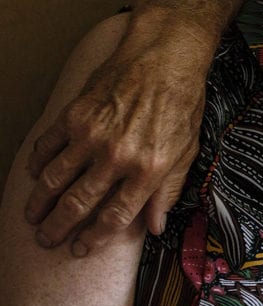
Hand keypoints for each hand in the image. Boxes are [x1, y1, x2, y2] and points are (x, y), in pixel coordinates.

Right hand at [23, 9, 208, 255]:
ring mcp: (92, 136)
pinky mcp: (74, 115)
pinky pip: (47, 146)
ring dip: (40, 203)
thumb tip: (155, 226)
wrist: (165, 56)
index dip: (94, 238)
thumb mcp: (188, 149)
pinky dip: (37, 164)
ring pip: (55, 180)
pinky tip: (33, 175)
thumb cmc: (182, 101)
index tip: (81, 249)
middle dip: (59, 228)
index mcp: (148, 169)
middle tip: (47, 240)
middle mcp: (117, 157)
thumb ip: (168, 190)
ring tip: (33, 217)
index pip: (115, 217)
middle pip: (79, 204)